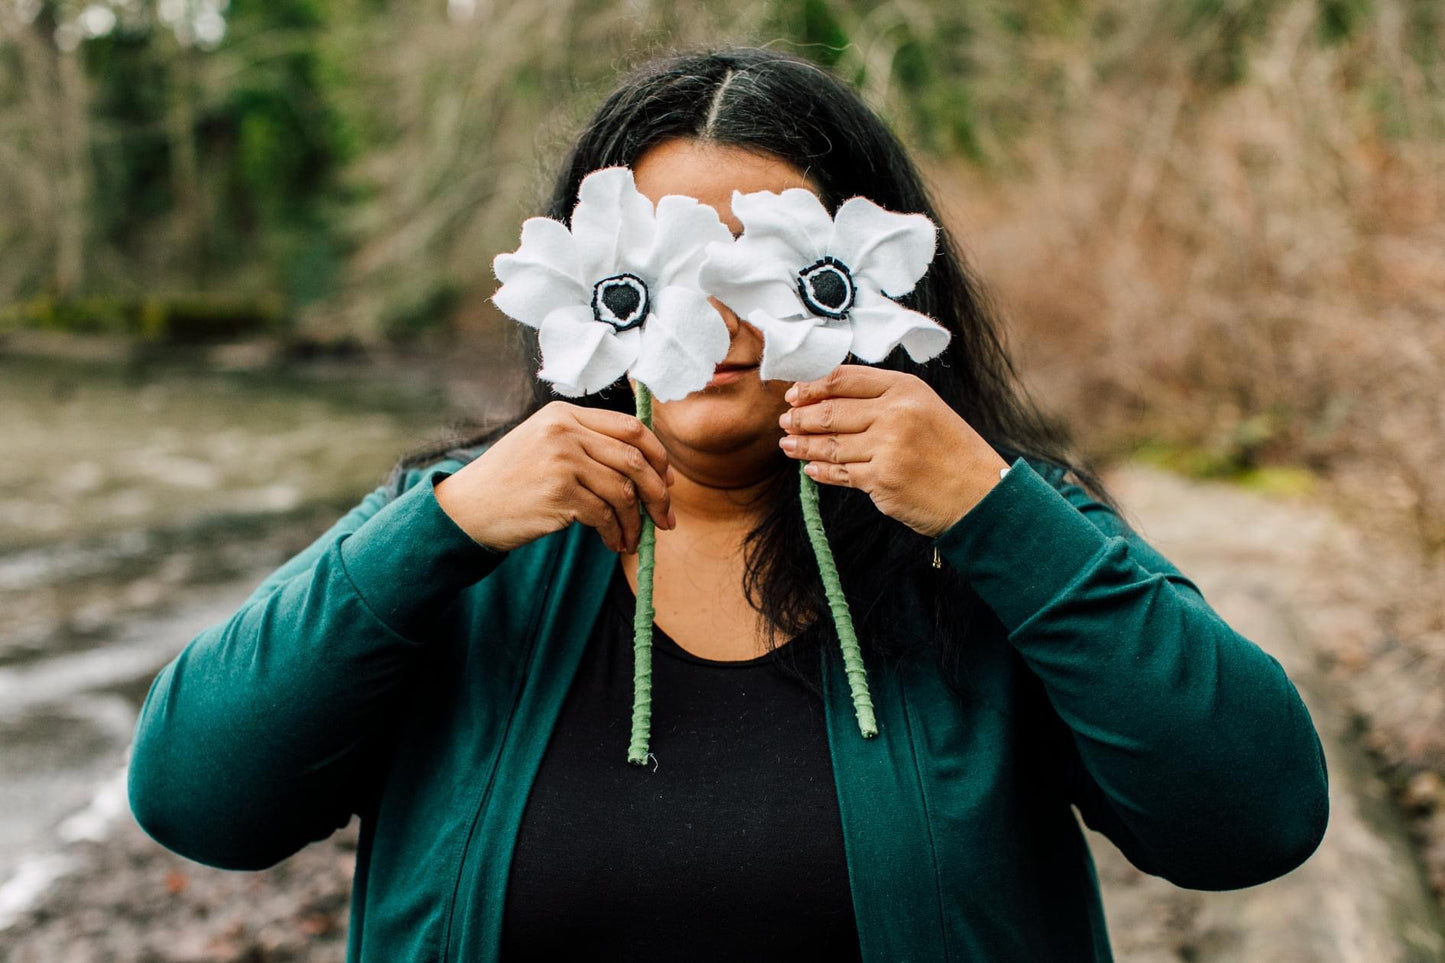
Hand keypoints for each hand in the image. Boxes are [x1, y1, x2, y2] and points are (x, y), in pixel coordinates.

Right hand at [434, 401, 675, 553]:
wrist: (468, 508)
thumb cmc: (511, 481)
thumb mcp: (544, 445)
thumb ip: (586, 444)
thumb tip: (646, 469)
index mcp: (565, 414)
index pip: (630, 427)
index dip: (657, 455)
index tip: (667, 480)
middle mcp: (565, 431)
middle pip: (634, 458)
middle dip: (658, 492)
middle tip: (666, 518)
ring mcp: (562, 460)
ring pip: (623, 491)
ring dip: (636, 521)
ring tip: (633, 539)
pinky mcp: (560, 492)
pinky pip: (605, 515)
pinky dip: (616, 534)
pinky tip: (614, 544)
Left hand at [777, 366, 1009, 536]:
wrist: (980, 494)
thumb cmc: (951, 451)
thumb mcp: (925, 409)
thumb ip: (884, 400)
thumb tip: (829, 399)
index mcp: (905, 388)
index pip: (844, 379)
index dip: (812, 386)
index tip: (794, 393)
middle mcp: (895, 413)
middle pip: (831, 411)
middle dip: (801, 417)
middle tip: (785, 421)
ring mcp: (887, 447)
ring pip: (831, 444)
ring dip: (803, 445)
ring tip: (787, 445)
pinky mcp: (882, 480)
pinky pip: (841, 473)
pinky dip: (821, 470)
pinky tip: (810, 469)